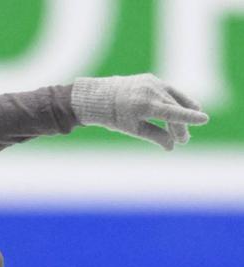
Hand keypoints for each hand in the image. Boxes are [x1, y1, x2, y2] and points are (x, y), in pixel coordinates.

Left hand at [70, 73, 208, 149]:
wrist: (102, 96)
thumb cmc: (116, 117)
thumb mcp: (134, 129)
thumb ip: (154, 136)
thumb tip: (171, 146)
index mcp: (144, 105)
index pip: (171, 112)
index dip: (187, 117)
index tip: (204, 119)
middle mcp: (151, 91)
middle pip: (173, 109)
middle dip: (180, 125)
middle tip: (183, 140)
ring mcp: (153, 83)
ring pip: (174, 99)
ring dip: (181, 114)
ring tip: (183, 131)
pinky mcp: (153, 79)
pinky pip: (169, 91)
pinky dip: (177, 101)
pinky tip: (187, 109)